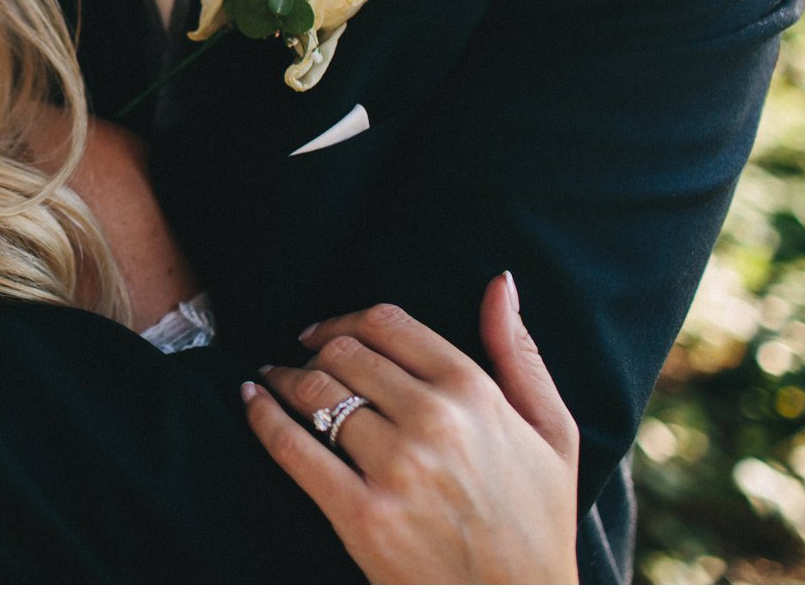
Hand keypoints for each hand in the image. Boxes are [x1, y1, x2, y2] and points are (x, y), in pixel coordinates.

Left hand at [243, 274, 578, 583]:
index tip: (325, 332)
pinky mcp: (362, 515)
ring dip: (282, 378)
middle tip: (297, 359)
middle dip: (313, 350)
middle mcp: (434, 422)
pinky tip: (251, 402)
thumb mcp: (553, 432)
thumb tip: (501, 282)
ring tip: (269, 380)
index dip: (346, 320)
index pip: (388, 324)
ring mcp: (396, 469)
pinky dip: (262, 417)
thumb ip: (519, 352)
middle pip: (345, 354)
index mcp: (476, 393)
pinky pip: (294, 448)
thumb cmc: (538, 521)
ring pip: (317, 394)